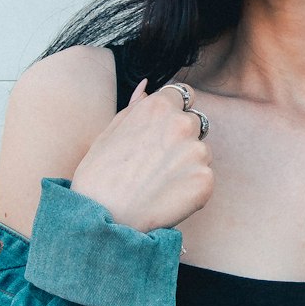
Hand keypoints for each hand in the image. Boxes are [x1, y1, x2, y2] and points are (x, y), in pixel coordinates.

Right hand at [70, 73, 213, 233]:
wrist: (103, 218)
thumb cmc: (99, 176)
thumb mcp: (109, 133)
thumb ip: (135, 107)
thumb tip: (147, 86)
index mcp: (159, 107)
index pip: (184, 94)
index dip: (173, 111)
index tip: (161, 130)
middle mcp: (182, 124)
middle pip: (195, 122)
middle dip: (182, 137)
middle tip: (155, 163)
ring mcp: (196, 152)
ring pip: (202, 151)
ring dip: (188, 163)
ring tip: (158, 183)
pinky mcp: (205, 180)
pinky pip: (204, 178)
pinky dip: (190, 188)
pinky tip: (167, 197)